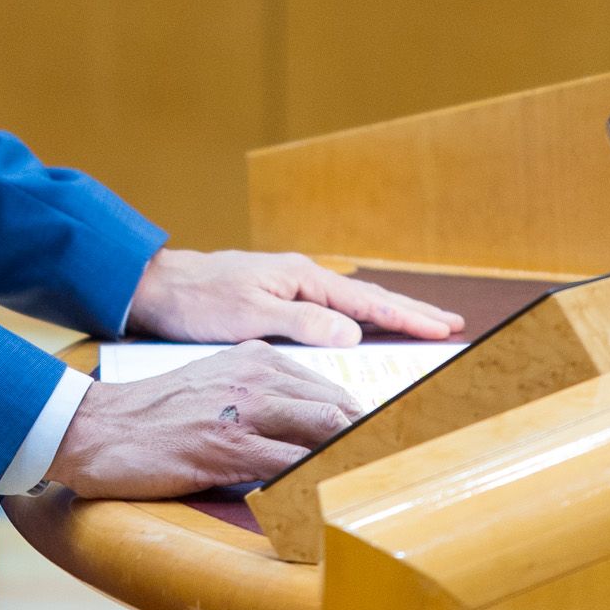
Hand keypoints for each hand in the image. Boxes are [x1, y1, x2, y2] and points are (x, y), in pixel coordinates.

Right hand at [42, 345, 362, 498]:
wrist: (95, 428)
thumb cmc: (154, 417)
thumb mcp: (215, 387)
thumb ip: (261, 400)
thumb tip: (308, 435)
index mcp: (256, 359)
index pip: (332, 390)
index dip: (366, 423)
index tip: (390, 450)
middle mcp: (257, 377)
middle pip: (340, 409)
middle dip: (373, 443)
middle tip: (398, 474)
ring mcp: (245, 411)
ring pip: (325, 434)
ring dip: (355, 464)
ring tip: (376, 491)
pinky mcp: (229, 448)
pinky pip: (292, 468)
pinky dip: (319, 486)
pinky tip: (333, 504)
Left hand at [122, 246, 462, 348]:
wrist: (159, 289)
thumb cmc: (199, 302)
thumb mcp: (250, 316)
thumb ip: (303, 323)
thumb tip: (355, 331)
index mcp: (302, 278)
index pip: (367, 301)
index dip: (407, 317)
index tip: (444, 328)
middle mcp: (302, 279)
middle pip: (368, 299)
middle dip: (410, 312)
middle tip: (451, 324)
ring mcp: (291, 288)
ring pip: (352, 304)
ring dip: (388, 315)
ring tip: (421, 324)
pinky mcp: (277, 301)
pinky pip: (331, 311)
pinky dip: (358, 319)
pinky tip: (365, 328)